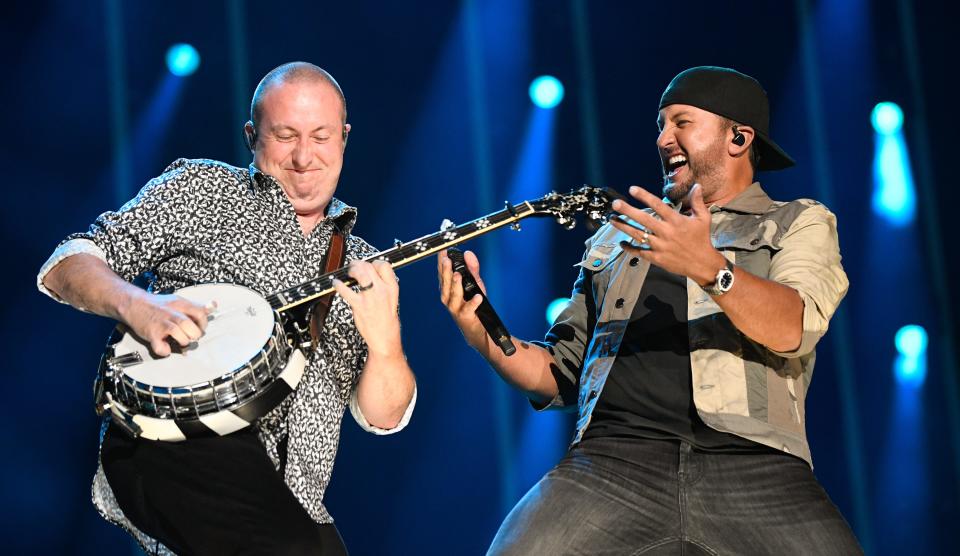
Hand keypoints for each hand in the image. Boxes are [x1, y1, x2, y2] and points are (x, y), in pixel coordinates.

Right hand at [121, 293, 210, 357]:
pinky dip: (165, 351)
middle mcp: (171, 313)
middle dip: (194, 335)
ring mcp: (161, 324)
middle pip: (191, 326)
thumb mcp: (178, 301)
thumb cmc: (158, 305)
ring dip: (183, 342)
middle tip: (190, 336)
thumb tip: (214, 305)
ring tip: (179, 341)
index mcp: (180, 304)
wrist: (133, 304)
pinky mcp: (151, 334)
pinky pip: (161, 347)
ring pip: (180, 335)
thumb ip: (195, 306)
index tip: (198, 328)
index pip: (200, 314)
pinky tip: (165, 346)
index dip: (203, 324)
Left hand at [331, 260, 401, 356]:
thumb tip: (371, 275)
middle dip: (359, 264)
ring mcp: (370, 297)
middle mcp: (382, 290)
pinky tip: (336, 283)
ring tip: (348, 273)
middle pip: (369, 266)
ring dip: (351, 270)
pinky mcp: (359, 306)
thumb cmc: (387, 320)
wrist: (385, 338)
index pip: (384, 265)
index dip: (374, 262)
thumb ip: (383, 286)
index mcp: (392, 288)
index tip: (369, 265)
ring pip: (359, 273)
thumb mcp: (392, 299)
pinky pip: (346, 290)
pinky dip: (338, 285)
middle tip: (354, 266)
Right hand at [437, 250, 488, 350]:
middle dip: (445, 271)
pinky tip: (478, 296)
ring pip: (453, 296)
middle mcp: (448, 298)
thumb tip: (468, 253)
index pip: (442, 273)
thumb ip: (472, 269)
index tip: (442, 251)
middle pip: (445, 284)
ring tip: (458, 275)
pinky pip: (468, 309)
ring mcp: (455, 308)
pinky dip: (473, 303)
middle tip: (447, 260)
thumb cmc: (473, 306)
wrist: (476, 330)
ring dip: (455, 285)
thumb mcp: (475, 284)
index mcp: (448, 289)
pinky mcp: (464, 317)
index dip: (442, 262)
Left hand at [609, 184, 726, 285]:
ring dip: (624, 227)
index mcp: (676, 221)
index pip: (658, 205)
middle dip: (628, 211)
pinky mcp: (657, 258)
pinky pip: (640, 252)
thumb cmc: (702, 239)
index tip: (632, 189)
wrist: (702, 264)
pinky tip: (621, 243)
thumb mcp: (703, 219)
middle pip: (644, 219)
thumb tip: (696, 185)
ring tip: (612, 220)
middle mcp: (666, 232)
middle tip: (615, 204)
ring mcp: (660, 246)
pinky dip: (630, 248)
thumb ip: (697, 202)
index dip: (644, 196)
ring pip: (638, 235)